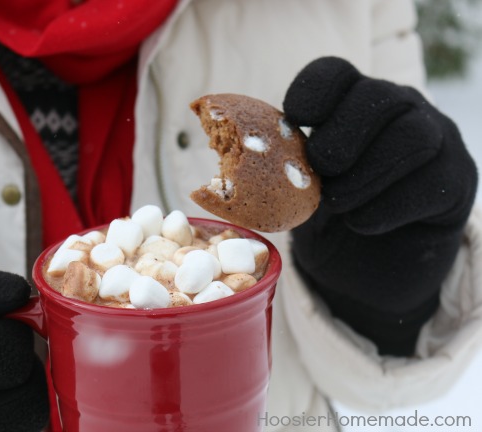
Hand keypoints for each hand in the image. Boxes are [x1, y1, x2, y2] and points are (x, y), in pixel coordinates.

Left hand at [283, 57, 477, 354]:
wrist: (371, 260)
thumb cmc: (329, 213)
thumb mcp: (300, 188)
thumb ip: (285, 170)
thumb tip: (245, 169)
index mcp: (351, 102)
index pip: (336, 74)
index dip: (313, 91)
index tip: (294, 118)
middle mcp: (398, 111)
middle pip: (379, 98)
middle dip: (342, 138)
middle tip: (322, 171)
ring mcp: (435, 141)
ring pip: (412, 137)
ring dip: (365, 176)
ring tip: (339, 205)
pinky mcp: (455, 182)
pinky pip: (429, 186)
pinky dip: (386, 209)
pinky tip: (360, 224)